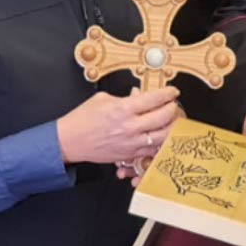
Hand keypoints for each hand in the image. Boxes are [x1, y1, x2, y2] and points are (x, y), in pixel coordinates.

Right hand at [57, 86, 180, 165]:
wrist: (71, 141)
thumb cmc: (83, 120)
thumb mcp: (103, 99)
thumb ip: (125, 97)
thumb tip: (139, 96)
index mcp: (123, 109)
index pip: (155, 98)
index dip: (168, 93)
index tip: (172, 91)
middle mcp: (130, 127)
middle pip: (164, 117)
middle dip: (173, 108)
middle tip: (173, 104)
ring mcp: (132, 143)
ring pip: (164, 136)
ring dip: (171, 126)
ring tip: (170, 120)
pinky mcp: (130, 154)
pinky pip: (153, 150)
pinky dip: (160, 142)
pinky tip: (160, 135)